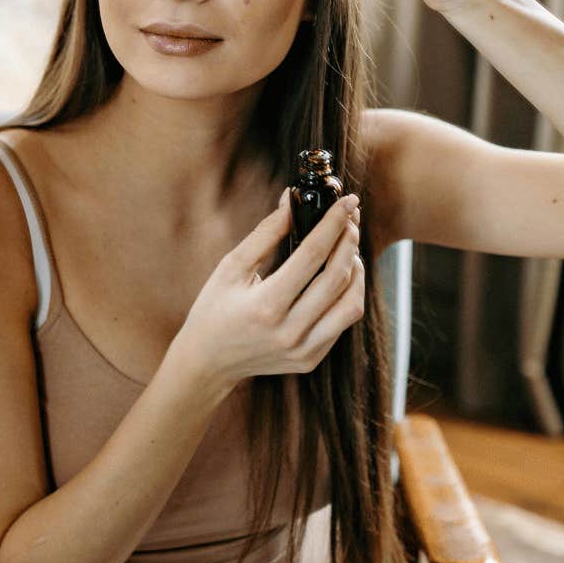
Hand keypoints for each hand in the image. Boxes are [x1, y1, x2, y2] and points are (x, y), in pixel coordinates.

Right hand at [172, 190, 365, 390]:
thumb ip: (265, 234)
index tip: (348, 201)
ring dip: (356, 270)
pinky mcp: (310, 359)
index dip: (333, 223)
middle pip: (337, 277)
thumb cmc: (214, 309)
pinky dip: (348, 294)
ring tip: (347, 249)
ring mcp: (302, 350)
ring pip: (351, 304)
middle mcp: (288, 332)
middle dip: (349, 241)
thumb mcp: (231, 267)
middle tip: (350, 219)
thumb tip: (293, 200)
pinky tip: (339, 277)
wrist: (207, 362)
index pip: (312, 255)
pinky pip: (343, 323)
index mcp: (265, 306)